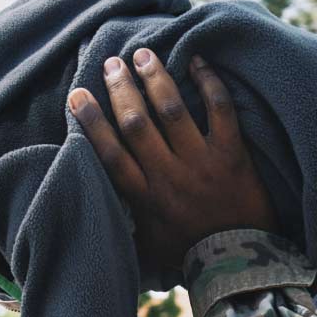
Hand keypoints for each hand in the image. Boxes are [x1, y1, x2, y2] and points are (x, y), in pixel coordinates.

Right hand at [69, 50, 275, 273]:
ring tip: (143, 54)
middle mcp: (168, 176)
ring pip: (172, 111)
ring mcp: (201, 163)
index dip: (92, 122)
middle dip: (120, 89)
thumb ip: (126, 228)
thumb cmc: (190, 255)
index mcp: (145, 198)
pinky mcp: (232, 156)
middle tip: (112, 62)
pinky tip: (198, 60)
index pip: (110, 154)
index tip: (77, 94)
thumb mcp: (148, 249)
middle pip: (136, 124)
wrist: (239, 263)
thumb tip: (96, 220)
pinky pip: (220, 110)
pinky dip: (209, 82)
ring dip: (155, 79)